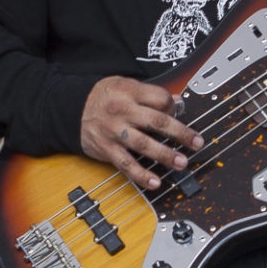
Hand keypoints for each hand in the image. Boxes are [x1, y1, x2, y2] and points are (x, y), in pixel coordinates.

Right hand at [80, 76, 203, 189]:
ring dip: (165, 155)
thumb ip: (150, 93)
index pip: (160, 99)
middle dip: (180, 133)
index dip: (174, 106)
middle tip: (196, 142)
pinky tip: (155, 182)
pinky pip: (126, 164)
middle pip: (157, 121)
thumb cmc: (103, 96)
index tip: (180, 113)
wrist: (70, 109)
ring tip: (181, 162)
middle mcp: (123, 111)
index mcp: (130, 92)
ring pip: (144, 144)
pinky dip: (141, 175)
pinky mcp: (107, 149)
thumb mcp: (125, 85)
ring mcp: (115, 131)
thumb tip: (177, 102)